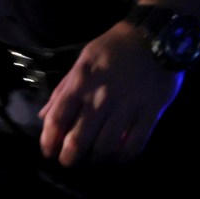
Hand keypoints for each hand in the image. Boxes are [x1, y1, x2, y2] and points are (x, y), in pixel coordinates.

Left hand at [38, 20, 183, 166]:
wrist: (155, 36)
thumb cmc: (113, 48)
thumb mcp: (82, 61)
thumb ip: (63, 90)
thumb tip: (44, 117)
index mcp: (81, 81)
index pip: (58, 117)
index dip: (49, 140)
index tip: (48, 151)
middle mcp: (101, 96)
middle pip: (79, 139)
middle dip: (69, 157)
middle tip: (68, 162)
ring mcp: (127, 106)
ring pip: (106, 146)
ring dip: (96, 159)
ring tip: (93, 160)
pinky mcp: (150, 113)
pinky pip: (135, 144)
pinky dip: (123, 157)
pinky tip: (118, 157)